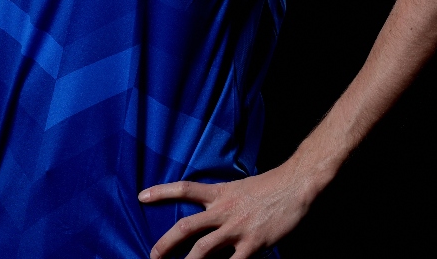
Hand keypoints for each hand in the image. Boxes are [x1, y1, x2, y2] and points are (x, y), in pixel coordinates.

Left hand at [138, 165, 311, 258]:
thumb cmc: (269, 186)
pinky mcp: (253, 244)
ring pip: (203, 250)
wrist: (294, 184)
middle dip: (166, 244)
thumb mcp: (239, 188)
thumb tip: (208, 220)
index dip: (161, 192)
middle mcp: (223, 210)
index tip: (141, 196)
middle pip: (187, 227)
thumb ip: (222, 203)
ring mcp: (237, 228)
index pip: (184, 189)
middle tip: (152, 256)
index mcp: (219, 193)